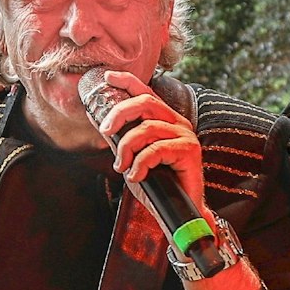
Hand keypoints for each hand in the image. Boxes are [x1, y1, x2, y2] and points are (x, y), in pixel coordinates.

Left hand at [88, 70, 207, 213]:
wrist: (177, 213)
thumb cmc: (157, 186)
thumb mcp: (132, 159)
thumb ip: (120, 140)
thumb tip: (100, 122)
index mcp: (165, 120)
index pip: (147, 93)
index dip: (128, 81)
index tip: (107, 77)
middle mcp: (177, 123)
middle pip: (145, 102)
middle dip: (120, 113)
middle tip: (104, 130)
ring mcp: (186, 135)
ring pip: (147, 128)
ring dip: (127, 148)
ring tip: (121, 167)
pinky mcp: (190, 151)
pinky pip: (156, 149)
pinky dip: (140, 164)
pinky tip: (136, 177)